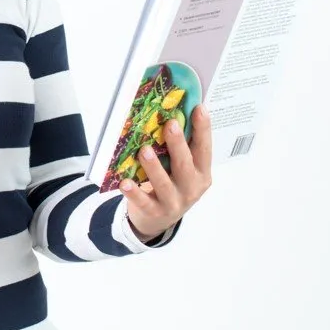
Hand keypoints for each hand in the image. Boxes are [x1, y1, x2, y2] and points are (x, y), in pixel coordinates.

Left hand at [121, 104, 212, 241]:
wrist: (160, 221)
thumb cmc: (172, 184)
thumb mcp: (183, 169)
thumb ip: (182, 148)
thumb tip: (175, 112)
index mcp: (201, 173)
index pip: (204, 149)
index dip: (203, 129)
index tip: (199, 109)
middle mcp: (191, 188)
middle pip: (185, 165)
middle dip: (178, 144)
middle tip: (170, 124)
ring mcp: (174, 202)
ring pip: (164, 183)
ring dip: (154, 166)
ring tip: (144, 150)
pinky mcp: (155, 212)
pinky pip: (143, 201)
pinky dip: (134, 192)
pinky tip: (124, 182)